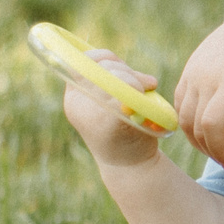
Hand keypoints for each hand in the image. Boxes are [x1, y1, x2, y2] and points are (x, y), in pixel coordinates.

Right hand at [63, 51, 163, 169]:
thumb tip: (119, 61)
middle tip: (148, 82)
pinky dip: (136, 92)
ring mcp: (90, 115)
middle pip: (101, 69)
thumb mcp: (112, 100)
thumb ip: (112, 80)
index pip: (83, 62)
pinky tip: (144, 98)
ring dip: (136, 79)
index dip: (104, 57)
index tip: (124, 67)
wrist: (131, 166)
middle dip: (127, 71)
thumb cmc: (124, 129)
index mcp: (74, 96)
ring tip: (150, 86)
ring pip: (113, 79)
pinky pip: (122, 95)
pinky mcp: (109, 124)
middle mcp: (77, 104)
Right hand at [172, 0, 223, 172]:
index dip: (221, 152)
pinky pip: (180, 102)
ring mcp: (194, 70)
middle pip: (195, 126)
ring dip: (199, 140)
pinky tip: (211, 128)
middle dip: (213, 152)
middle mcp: (206, 75)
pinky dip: (190, 122)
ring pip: (182, 118)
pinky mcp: (190, 68)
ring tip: (222, 147)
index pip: (212, 126)